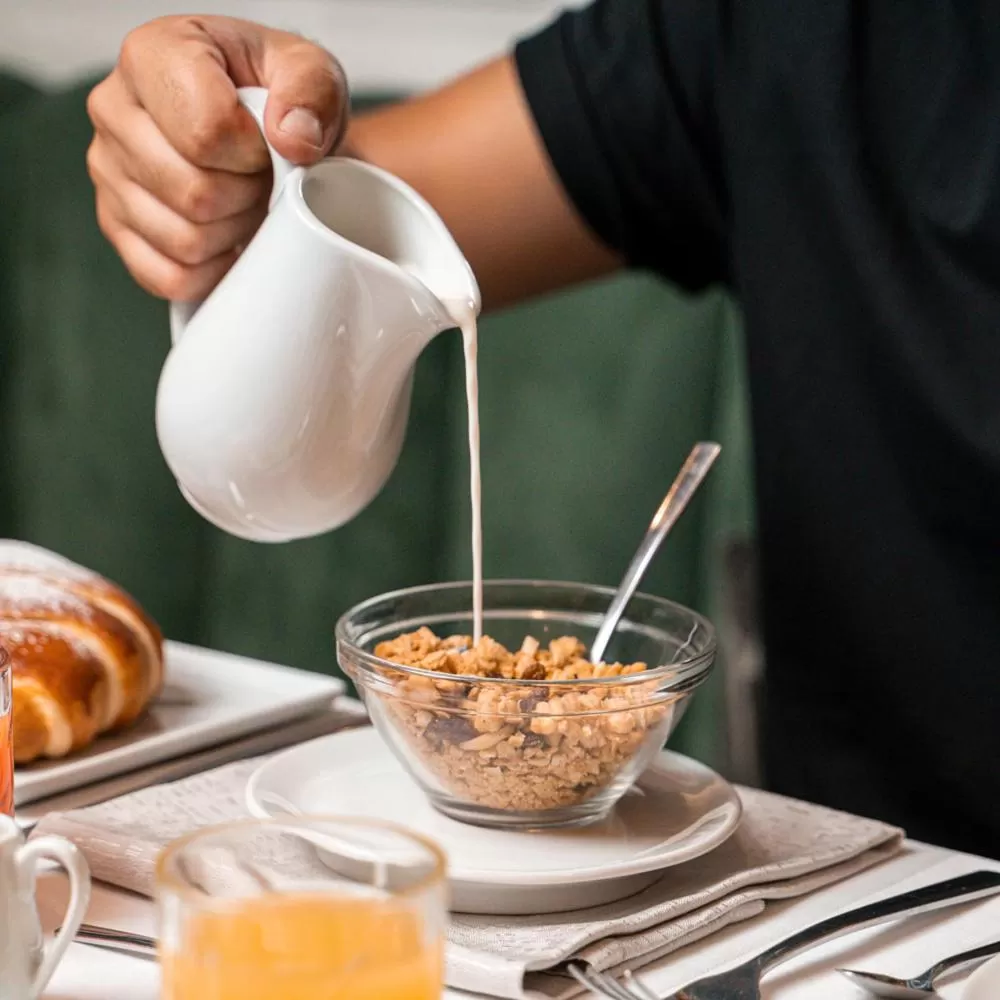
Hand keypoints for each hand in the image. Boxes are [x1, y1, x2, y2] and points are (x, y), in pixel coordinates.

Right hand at [87, 15, 347, 300]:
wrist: (264, 127)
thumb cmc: (277, 96)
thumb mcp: (310, 73)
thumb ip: (312, 92)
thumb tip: (294, 140)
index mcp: (155, 55)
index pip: (207, 132)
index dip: (254, 155)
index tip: (266, 145)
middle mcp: (115, 109)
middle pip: (194, 193)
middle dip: (246, 196)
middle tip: (260, 178)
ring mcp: (108, 171)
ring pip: (184, 241)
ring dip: (232, 232)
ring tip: (243, 199)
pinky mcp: (115, 225)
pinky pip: (168, 277)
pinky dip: (210, 270)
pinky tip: (226, 238)